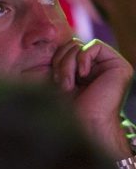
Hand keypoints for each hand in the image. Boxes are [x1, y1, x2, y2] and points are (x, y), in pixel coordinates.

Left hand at [49, 37, 131, 157]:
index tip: (53, 81)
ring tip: (67, 85)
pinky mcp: (119, 66)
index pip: (67, 50)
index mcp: (85, 71)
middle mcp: (100, 67)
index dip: (56, 61)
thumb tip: (49, 43)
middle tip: (61, 84)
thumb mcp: (57, 81)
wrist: (83, 125)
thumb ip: (59, 63)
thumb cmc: (67, 109)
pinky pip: (94, 46)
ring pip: (80, 45)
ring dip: (67, 65)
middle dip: (60, 62)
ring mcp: (111, 66)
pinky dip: (82, 58)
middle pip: (72, 45)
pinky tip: (82, 75)